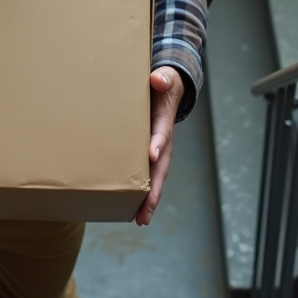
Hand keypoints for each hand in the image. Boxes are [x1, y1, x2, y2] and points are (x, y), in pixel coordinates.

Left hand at [136, 65, 183, 225]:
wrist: (167, 89)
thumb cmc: (162, 85)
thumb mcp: (164, 78)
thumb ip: (163, 78)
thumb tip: (157, 79)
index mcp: (164, 121)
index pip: (161, 134)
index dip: (157, 144)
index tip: (152, 155)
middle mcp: (162, 141)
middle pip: (160, 168)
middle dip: (154, 189)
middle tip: (146, 211)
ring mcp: (155, 150)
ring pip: (153, 177)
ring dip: (149, 198)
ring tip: (141, 219)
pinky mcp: (146, 154)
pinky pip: (144, 174)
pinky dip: (141, 192)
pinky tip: (131, 209)